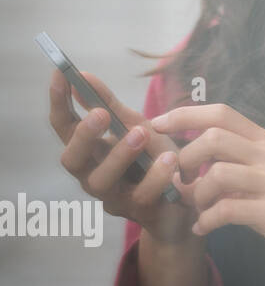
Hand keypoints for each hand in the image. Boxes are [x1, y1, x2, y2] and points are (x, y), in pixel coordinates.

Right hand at [48, 70, 197, 244]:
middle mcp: (93, 175)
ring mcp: (114, 197)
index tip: (60, 74)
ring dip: (119, 155)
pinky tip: (170, 159)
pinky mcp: (139, 211)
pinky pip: (143, 195)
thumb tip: (83, 76)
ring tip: (141, 132)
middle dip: (83, 136)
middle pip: (72, 160)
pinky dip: (156, 176)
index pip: (64, 127)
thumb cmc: (154, 160)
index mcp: (90, 152)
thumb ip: (110, 105)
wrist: (185, 201)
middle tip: (100, 113)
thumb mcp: (137, 126)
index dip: (59, 102)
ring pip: (102, 181)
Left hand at [149, 103, 264, 279]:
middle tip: (180, 181)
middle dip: (184, 159)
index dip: (184, 114)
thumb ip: (232, 164)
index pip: (222, 113)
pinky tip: (203, 228)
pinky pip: (225, 211)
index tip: (156, 123)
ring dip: (194, 195)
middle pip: (213, 138)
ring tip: (194, 209)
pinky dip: (205, 221)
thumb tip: (183, 162)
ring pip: (216, 174)